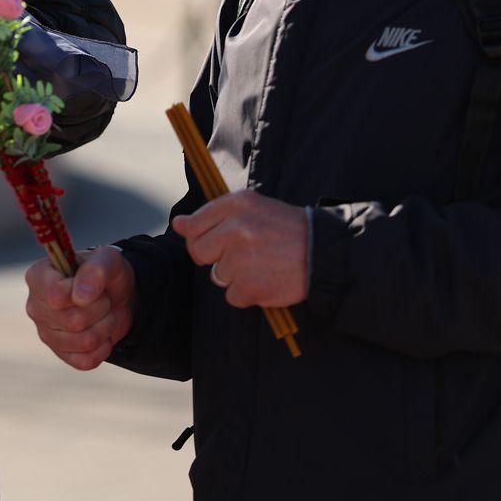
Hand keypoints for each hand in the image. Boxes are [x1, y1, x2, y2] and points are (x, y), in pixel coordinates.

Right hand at [23, 247, 134, 370]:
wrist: (116, 295)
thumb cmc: (104, 273)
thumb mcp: (108, 259)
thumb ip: (95, 270)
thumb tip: (80, 297)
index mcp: (38, 277)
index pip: (56, 295)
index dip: (84, 293)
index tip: (93, 284)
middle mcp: (35, 306)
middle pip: (74, 321)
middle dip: (101, 309)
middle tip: (103, 298)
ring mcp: (46, 333)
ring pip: (84, 342)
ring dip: (105, 327)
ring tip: (103, 313)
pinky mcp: (61, 354)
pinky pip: (86, 361)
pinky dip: (103, 348)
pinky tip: (101, 333)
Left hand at [171, 191, 308, 309]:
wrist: (323, 252)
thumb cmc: (285, 229)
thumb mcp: (252, 208)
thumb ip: (213, 215)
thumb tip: (177, 224)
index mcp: (236, 204)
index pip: (193, 225)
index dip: (199, 238)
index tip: (213, 242)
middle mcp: (236, 228)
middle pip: (199, 252)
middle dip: (216, 258)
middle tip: (243, 255)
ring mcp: (242, 258)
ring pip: (217, 276)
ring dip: (236, 276)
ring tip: (262, 264)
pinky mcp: (250, 286)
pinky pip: (232, 296)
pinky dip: (247, 293)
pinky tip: (267, 278)